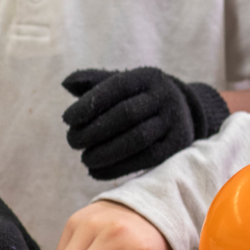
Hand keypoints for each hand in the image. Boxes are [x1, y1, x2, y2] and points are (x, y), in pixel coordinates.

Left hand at [62, 67, 229, 179]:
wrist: (183, 112)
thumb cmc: (140, 97)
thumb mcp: (123, 83)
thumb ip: (94, 81)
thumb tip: (67, 83)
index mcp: (148, 77)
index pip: (117, 86)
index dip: (90, 103)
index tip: (67, 119)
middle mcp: (165, 96)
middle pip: (126, 114)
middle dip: (94, 130)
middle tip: (72, 141)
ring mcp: (174, 121)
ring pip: (137, 139)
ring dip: (106, 152)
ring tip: (85, 159)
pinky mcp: (176, 146)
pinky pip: (146, 159)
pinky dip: (118, 168)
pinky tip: (96, 172)